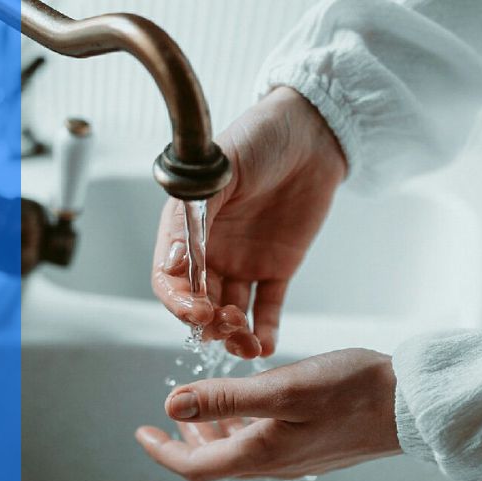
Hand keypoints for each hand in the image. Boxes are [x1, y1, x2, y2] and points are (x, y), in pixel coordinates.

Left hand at [135, 349, 400, 480]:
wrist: (411, 406)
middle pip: (216, 461)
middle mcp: (276, 463)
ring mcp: (296, 457)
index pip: (196, 466)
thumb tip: (171, 406)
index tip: (142, 433)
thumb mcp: (283, 388)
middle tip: (167, 421)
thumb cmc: (353, 391)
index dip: (163, 451)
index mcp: (261, 453)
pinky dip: (243, 426)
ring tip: (201, 410)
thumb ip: (226, 397)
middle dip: (185, 442)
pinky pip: (265, 444)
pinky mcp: (313, 446)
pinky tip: (250, 405)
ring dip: (214, 433)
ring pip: (240, 451)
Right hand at [152, 87, 346, 358]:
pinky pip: (267, 307)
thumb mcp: (221, 170)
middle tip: (225, 324)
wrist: (312, 132)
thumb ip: (197, 213)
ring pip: (230, 312)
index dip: (178, 301)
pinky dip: (264, 330)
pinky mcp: (276, 268)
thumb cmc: (259, 138)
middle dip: (207, 323)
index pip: (169, 277)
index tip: (197, 311)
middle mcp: (211, 251)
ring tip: (246, 343)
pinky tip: (265, 346)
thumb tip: (173, 261)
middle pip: (198, 303)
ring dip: (233, 333)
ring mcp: (243, 262)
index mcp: (188, 227)